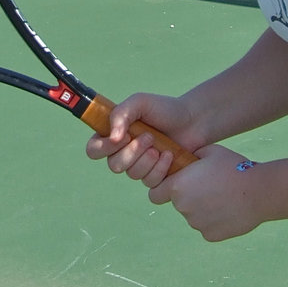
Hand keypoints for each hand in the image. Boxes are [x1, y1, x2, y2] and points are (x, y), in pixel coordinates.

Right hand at [86, 92, 200, 187]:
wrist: (193, 120)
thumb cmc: (165, 109)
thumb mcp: (139, 102)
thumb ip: (120, 114)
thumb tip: (112, 137)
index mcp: (114, 135)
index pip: (93, 150)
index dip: (104, 148)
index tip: (123, 137)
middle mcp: (123, 153)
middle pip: (113, 165)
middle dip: (132, 152)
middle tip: (149, 137)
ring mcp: (139, 166)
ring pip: (132, 175)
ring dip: (147, 160)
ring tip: (161, 146)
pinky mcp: (155, 177)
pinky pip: (150, 184)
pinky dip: (160, 170)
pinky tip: (169, 156)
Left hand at [148, 144, 263, 240]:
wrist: (259, 191)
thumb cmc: (234, 166)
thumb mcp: (210, 151)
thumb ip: (191, 157)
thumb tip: (183, 159)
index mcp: (178, 186)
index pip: (155, 194)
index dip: (162, 189)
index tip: (174, 185)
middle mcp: (182, 207)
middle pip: (178, 203)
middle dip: (189, 196)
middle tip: (210, 186)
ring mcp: (196, 224)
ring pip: (194, 216)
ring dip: (203, 208)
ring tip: (224, 196)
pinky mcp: (210, 235)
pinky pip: (208, 226)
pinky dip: (215, 220)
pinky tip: (230, 209)